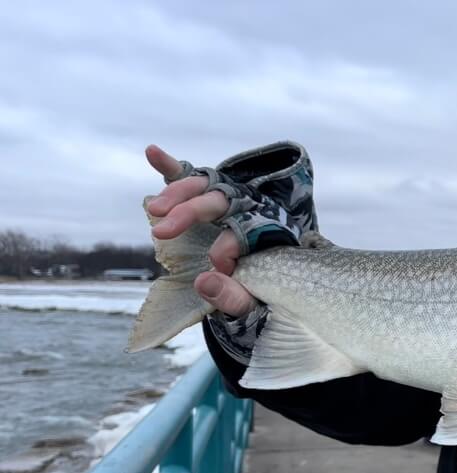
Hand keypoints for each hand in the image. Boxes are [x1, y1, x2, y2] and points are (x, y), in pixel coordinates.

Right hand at [145, 144, 256, 316]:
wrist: (265, 272)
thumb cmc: (256, 287)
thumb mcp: (252, 298)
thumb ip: (232, 296)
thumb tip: (203, 283)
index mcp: (264, 233)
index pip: (244, 233)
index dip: (229, 249)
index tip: (220, 267)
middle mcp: (245, 209)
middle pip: (218, 202)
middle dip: (190, 213)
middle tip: (162, 232)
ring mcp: (225, 198)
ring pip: (201, 187)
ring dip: (176, 194)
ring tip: (155, 210)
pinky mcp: (207, 194)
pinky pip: (188, 176)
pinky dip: (169, 165)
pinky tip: (152, 152)